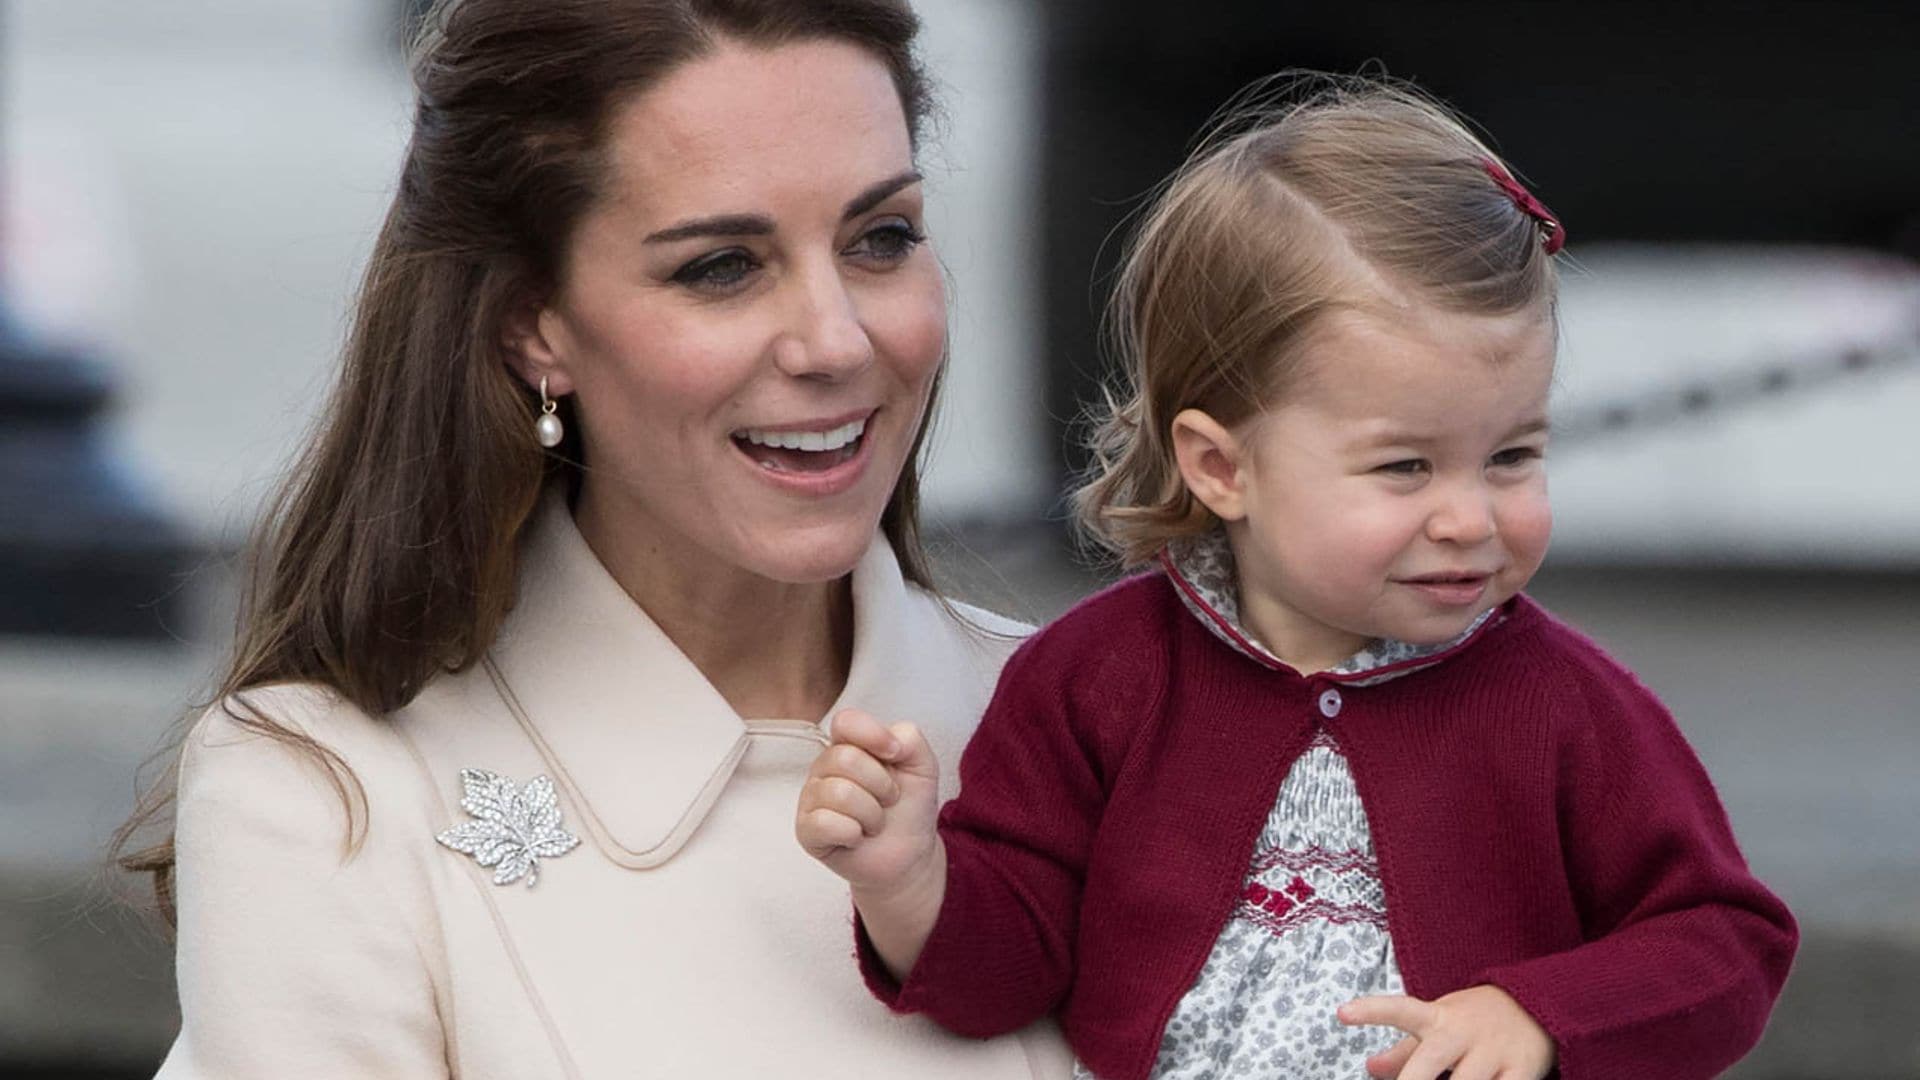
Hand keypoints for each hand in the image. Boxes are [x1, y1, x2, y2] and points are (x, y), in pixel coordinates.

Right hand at [795, 708, 942, 895]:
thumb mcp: (923, 765)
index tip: (895, 755)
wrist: (909, 855)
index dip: (873, 736)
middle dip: (881, 785)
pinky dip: (852, 833)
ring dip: (871, 814)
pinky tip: (857, 837)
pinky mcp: (806, 830)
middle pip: (844, 758)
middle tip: (887, 800)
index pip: (845, 722)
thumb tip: (889, 739)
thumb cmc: (909, 808)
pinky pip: (824, 823)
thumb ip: (910, 738)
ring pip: (839, 793)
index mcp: (849, 745)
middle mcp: (825, 768)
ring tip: (874, 822)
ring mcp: (812, 798)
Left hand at [1338, 985, 1554, 1079]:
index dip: (1372, 1011)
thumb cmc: (1472, 1022)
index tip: (1342, 1013)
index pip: (1401, 1010)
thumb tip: (1369, 1069)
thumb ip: (1403, 1052)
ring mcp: (1492, 1051)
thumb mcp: (1438, 1025)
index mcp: (1437, 1019)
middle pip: (1429, 1060)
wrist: (1535, 1005)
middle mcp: (1461, 1032)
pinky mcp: (1521, 1069)